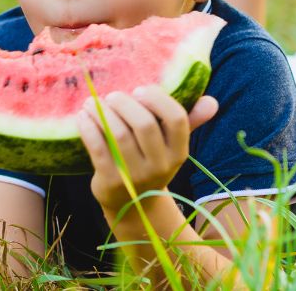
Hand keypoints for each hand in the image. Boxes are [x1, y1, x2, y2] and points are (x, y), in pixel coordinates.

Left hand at [78, 89, 218, 215]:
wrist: (132, 205)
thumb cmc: (151, 162)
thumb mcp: (171, 147)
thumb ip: (189, 121)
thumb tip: (212, 101)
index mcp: (179, 152)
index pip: (177, 119)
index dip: (158, 99)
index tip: (139, 90)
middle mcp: (161, 165)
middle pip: (144, 125)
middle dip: (125, 104)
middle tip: (113, 95)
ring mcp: (135, 176)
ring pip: (118, 135)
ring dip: (102, 112)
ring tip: (92, 102)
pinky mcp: (111, 181)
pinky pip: (97, 147)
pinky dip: (88, 127)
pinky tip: (83, 116)